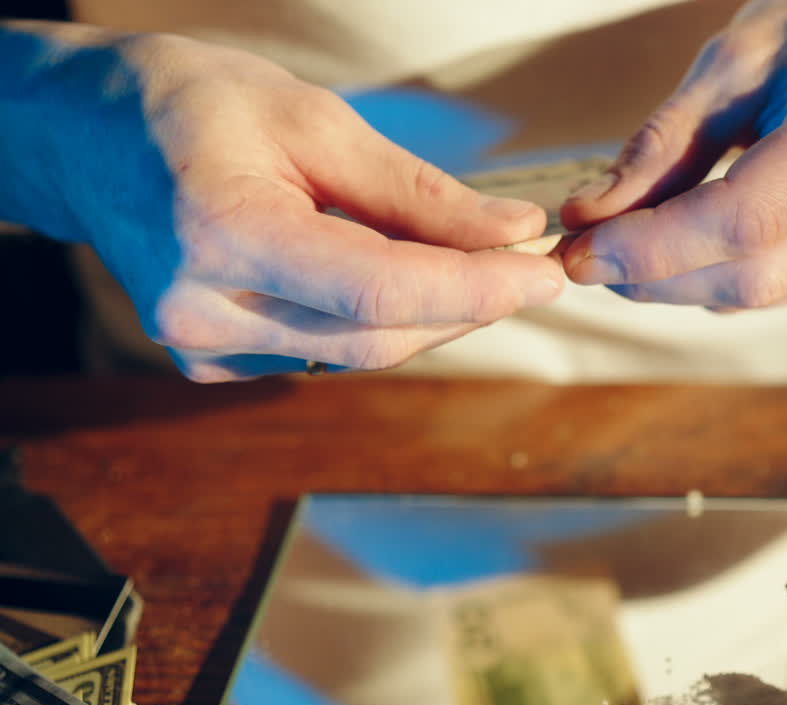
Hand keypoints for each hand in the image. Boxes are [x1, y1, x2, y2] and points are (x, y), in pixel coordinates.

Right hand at [7, 27, 561, 380]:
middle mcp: (206, 311)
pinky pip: (327, 353)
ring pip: (359, 353)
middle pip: (379, 336)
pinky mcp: (212, 362)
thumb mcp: (316, 122)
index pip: (380, 293)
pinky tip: (405, 281)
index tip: (545, 273)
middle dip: (468, 305)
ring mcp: (203, 348)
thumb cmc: (197, 106)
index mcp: (225, 234)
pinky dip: (381, 322)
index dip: (476, 290)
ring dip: (433, 316)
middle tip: (529, 266)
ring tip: (478, 267)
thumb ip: (418, 192)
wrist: (88, 138)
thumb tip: (512, 232)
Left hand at [558, 0, 786, 309]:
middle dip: (653, 275)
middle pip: (752, 275)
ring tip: (624, 244)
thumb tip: (587, 218)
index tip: (577, 252)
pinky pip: (779, 291)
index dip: (653, 247)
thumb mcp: (732, 59)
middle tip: (580, 256)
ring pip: (761, 294)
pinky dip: (717, 277)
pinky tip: (688, 243)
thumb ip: (661, 143)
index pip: (746, 219)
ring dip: (677, 282)